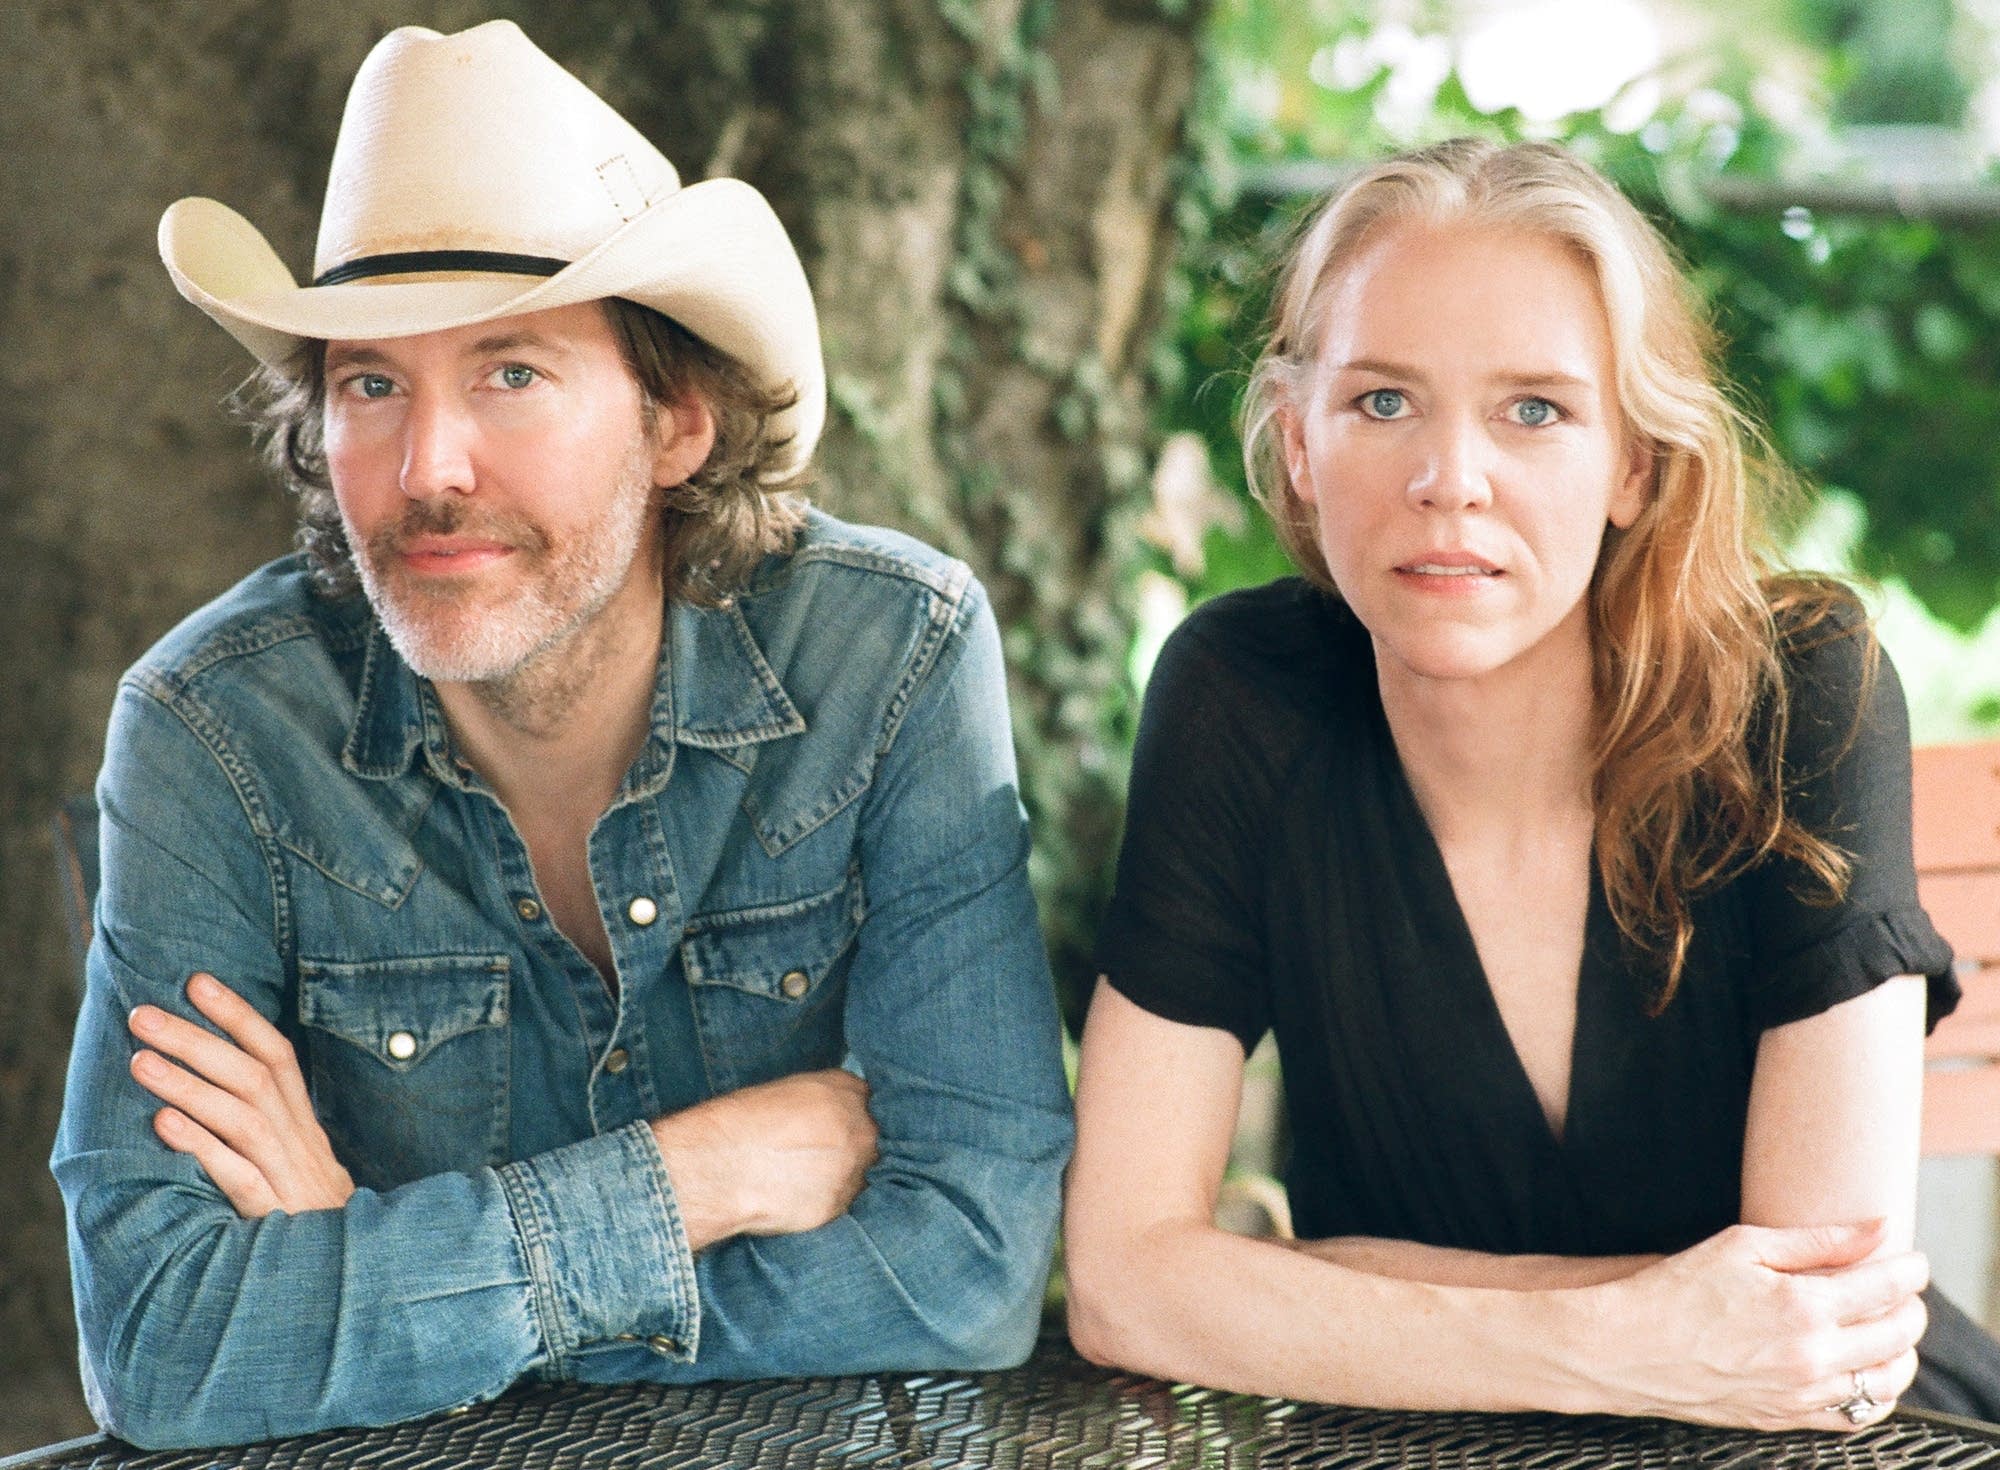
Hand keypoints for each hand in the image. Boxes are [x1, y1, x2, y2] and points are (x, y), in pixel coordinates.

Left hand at [128, 972, 354, 1217]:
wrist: (352, 1280)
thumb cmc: (311, 1226)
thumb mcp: (302, 1170)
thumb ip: (270, 1134)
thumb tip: (214, 1092)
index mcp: (305, 1129)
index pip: (278, 1057)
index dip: (240, 1016)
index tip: (197, 982)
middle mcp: (301, 1145)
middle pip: (254, 1078)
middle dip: (198, 1040)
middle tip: (143, 1014)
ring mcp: (290, 1179)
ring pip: (243, 1118)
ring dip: (190, 1085)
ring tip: (139, 1061)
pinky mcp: (275, 1218)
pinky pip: (239, 1175)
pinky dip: (202, 1146)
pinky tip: (164, 1123)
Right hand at [649, 1069, 877, 1250]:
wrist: (717, 1164)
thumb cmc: (741, 1124)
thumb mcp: (789, 1091)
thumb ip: (827, 1098)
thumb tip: (840, 1113)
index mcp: (845, 1090)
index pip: (873, 1102)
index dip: (860, 1117)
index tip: (847, 1129)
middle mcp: (859, 1126)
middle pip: (875, 1140)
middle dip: (858, 1148)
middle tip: (825, 1158)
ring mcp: (852, 1167)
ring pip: (864, 1175)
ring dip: (846, 1178)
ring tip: (809, 1178)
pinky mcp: (839, 1204)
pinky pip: (846, 1203)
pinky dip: (830, 1201)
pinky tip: (802, 1196)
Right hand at [1602, 1219, 1926, 1430]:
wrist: (1628, 1349)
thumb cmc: (1677, 1290)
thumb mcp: (1741, 1246)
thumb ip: (1817, 1240)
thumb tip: (1880, 1229)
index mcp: (1803, 1305)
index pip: (1888, 1286)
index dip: (1911, 1268)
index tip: (1912, 1258)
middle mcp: (1812, 1355)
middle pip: (1900, 1334)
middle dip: (1911, 1306)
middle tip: (1898, 1289)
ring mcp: (1803, 1392)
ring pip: (1888, 1380)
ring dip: (1900, 1351)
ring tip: (1884, 1328)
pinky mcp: (1788, 1417)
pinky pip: (1858, 1415)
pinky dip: (1875, 1392)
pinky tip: (1861, 1370)